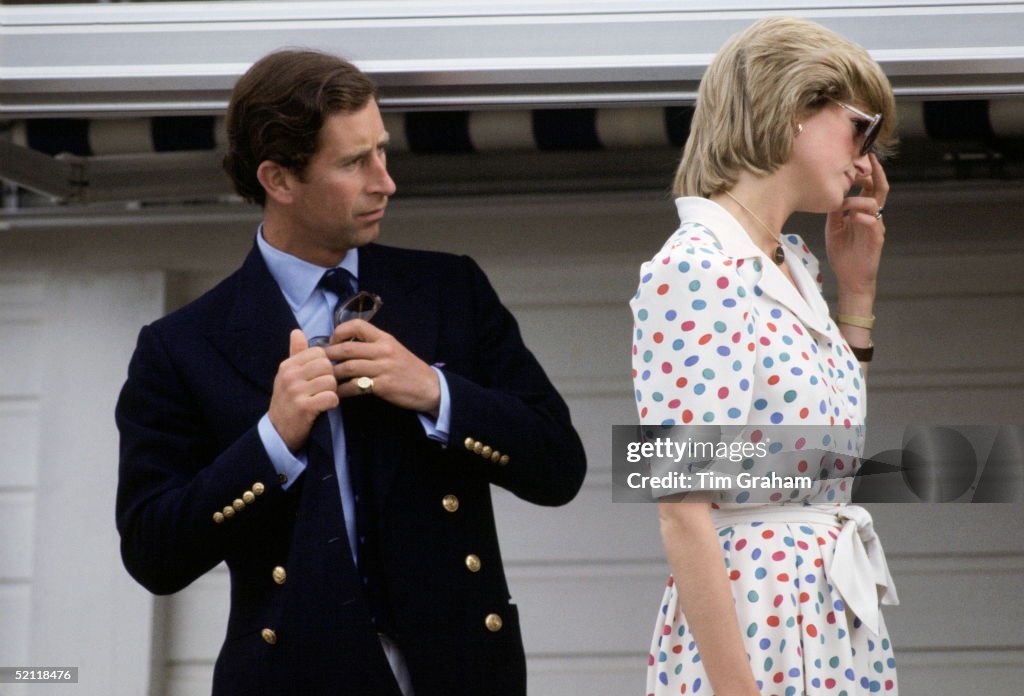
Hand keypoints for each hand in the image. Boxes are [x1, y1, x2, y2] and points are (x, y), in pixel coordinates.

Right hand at [268, 329, 339, 451]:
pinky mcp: (304, 407)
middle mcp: (290, 376)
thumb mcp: (287, 375)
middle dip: (330, 377)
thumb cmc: (287, 400)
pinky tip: (324, 407)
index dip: (325, 364)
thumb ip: (295, 353)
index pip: (319, 352)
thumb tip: (297, 331)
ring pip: (331, 381)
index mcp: (287, 365)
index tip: (319, 375)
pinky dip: (332, 403)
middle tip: (323, 389)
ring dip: (332, 391)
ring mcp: (296, 391)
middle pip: (327, 365)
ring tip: (322, 398)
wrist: (278, 430)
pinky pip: (331, 397)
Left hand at [326, 319, 441, 417]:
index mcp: (385, 339)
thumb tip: (347, 344)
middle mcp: (383, 350)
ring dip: (333, 373)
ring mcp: (383, 368)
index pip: (357, 325)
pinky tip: (338, 392)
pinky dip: (343, 390)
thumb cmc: (408, 368)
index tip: (333, 342)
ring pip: (348, 367)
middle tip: (319, 362)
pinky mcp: (383, 386)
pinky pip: (356, 386)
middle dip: (329, 355)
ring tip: (326, 378)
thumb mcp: (394, 350)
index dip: (340, 332)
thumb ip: (374, 345)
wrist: (429, 387)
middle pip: (347, 348)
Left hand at [825, 153, 888, 303]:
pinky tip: (850, 218)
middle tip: (868, 160)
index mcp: (862, 211)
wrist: (850, 277)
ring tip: (844, 204)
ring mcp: (876, 226)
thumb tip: (830, 193)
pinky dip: (862, 217)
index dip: (866, 172)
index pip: (869, 187)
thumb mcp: (833, 227)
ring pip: (875, 204)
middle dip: (875, 173)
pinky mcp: (876, 239)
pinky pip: (873, 223)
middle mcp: (872, 216)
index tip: (859, 158)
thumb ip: (834, 211)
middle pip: (880, 189)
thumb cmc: (843, 253)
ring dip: (858, 200)